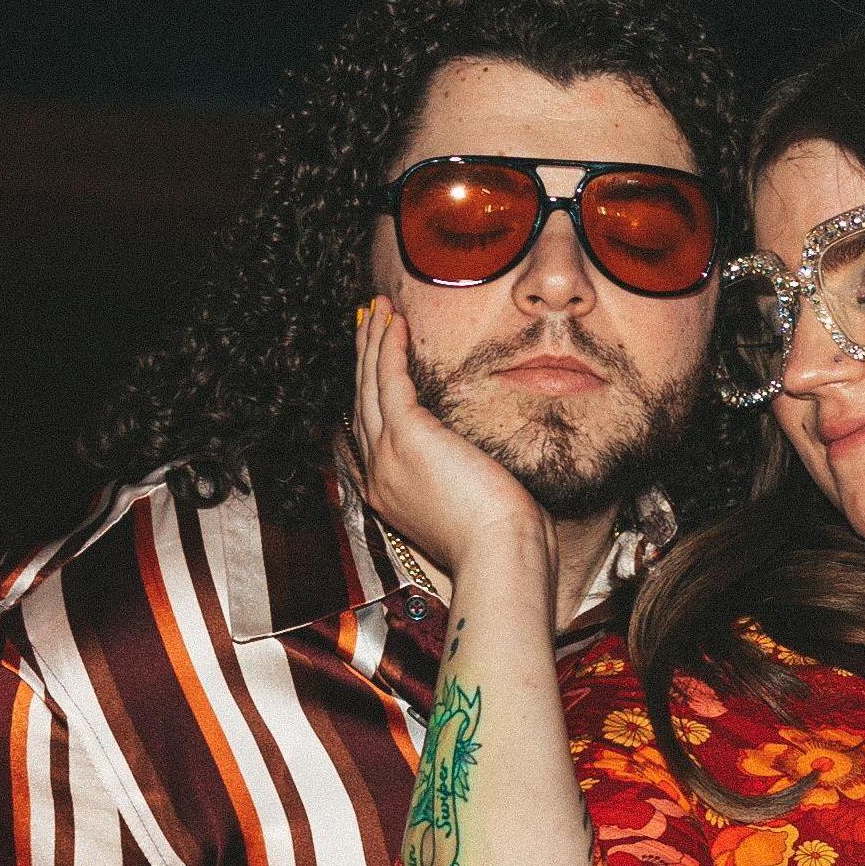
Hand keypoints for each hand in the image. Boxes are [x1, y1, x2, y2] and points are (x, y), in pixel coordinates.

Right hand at [351, 298, 553, 588]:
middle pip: (362, 402)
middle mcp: (379, 474)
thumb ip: (456, 479)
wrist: (502, 556)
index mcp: (390, 494)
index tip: (372, 364)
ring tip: (377, 309)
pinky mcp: (407, 436)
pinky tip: (393, 322)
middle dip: (365, 357)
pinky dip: (390, 348)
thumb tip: (473, 462)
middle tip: (367, 321)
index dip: (367, 392)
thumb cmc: (500, 543)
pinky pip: (389, 379)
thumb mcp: (467, 508)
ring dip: (373, 341)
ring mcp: (387, 455)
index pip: (370, 432)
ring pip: (371, 385)